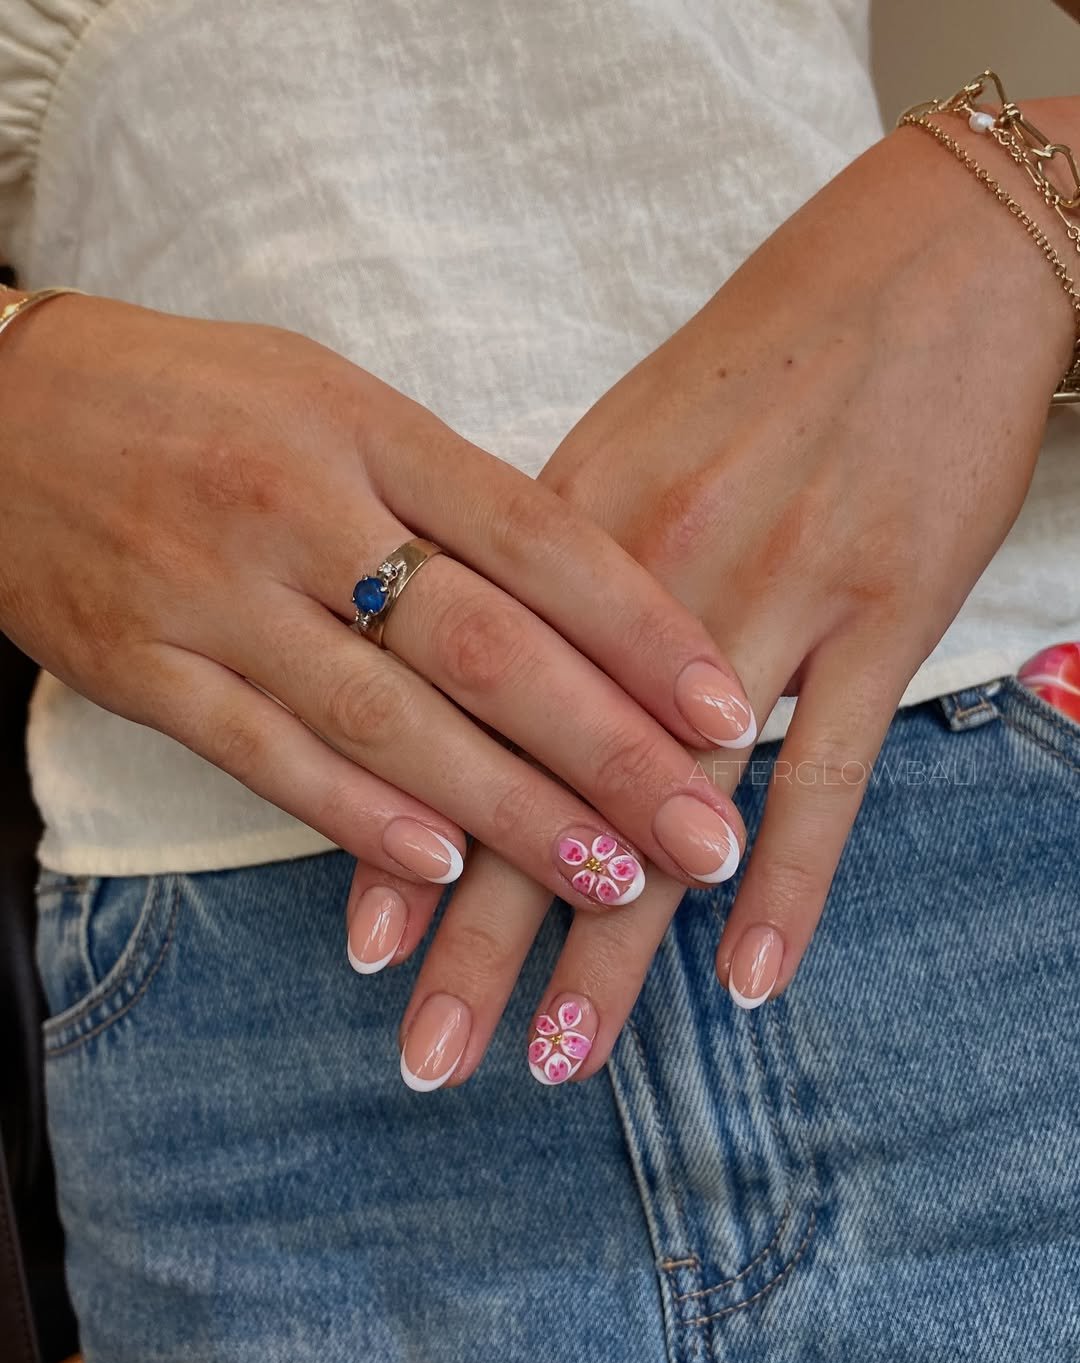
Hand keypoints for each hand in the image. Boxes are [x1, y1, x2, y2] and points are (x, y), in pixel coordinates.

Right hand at [0, 293, 751, 914]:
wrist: (1, 410)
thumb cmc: (199, 400)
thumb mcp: (333, 401)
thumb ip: (447, 494)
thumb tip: (581, 598)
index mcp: (368, 429)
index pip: (538, 537)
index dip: (641, 631)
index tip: (727, 708)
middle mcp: (302, 510)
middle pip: (482, 647)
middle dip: (605, 752)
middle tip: (702, 835)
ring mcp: (217, 596)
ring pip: (387, 723)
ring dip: (506, 815)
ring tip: (607, 881)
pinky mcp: (144, 670)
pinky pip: (268, 760)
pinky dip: (361, 823)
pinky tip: (443, 876)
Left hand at [357, 113, 1072, 1086]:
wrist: (919, 273)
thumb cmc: (762, 358)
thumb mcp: (623, 441)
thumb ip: (544, 561)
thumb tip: (470, 649)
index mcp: (560, 535)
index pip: (458, 718)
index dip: (404, 834)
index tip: (359, 944)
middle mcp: (645, 583)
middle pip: (541, 788)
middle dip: (479, 937)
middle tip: (426, 1056)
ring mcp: (768, 604)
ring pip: (667, 808)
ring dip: (611, 950)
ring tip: (555, 1060)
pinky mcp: (880, 618)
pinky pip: (829, 776)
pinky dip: (789, 884)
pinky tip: (747, 982)